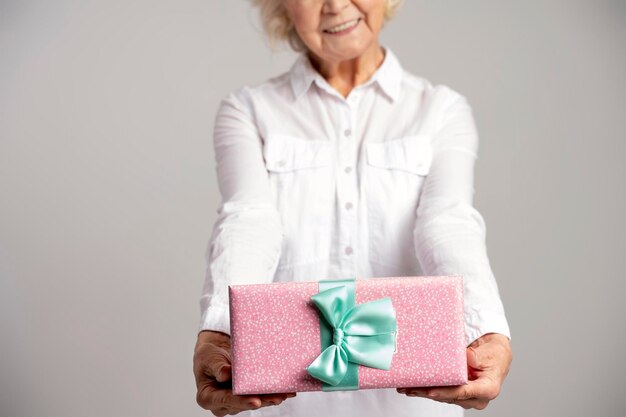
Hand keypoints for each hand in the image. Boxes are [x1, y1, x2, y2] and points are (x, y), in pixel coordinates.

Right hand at [194, 330, 296, 415]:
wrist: (215, 351)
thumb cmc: (208, 356)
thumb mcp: (208, 358)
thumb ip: (217, 367)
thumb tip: (225, 375)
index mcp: (208, 397)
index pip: (225, 400)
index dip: (241, 401)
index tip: (255, 401)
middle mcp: (223, 402)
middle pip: (244, 403)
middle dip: (262, 401)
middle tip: (276, 398)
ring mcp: (236, 400)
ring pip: (255, 401)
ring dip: (271, 398)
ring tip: (285, 394)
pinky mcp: (247, 394)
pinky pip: (261, 395)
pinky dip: (273, 392)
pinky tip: (287, 391)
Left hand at [396, 332, 511, 409]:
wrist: (496, 354)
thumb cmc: (494, 353)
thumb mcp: (490, 351)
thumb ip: (477, 356)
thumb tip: (468, 357)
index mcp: (487, 389)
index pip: (462, 392)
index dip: (445, 392)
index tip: (430, 391)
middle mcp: (476, 397)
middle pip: (448, 396)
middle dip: (427, 392)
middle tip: (409, 388)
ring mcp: (466, 397)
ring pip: (442, 396)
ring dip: (423, 392)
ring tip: (405, 387)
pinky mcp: (458, 393)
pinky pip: (441, 392)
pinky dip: (427, 389)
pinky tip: (412, 387)